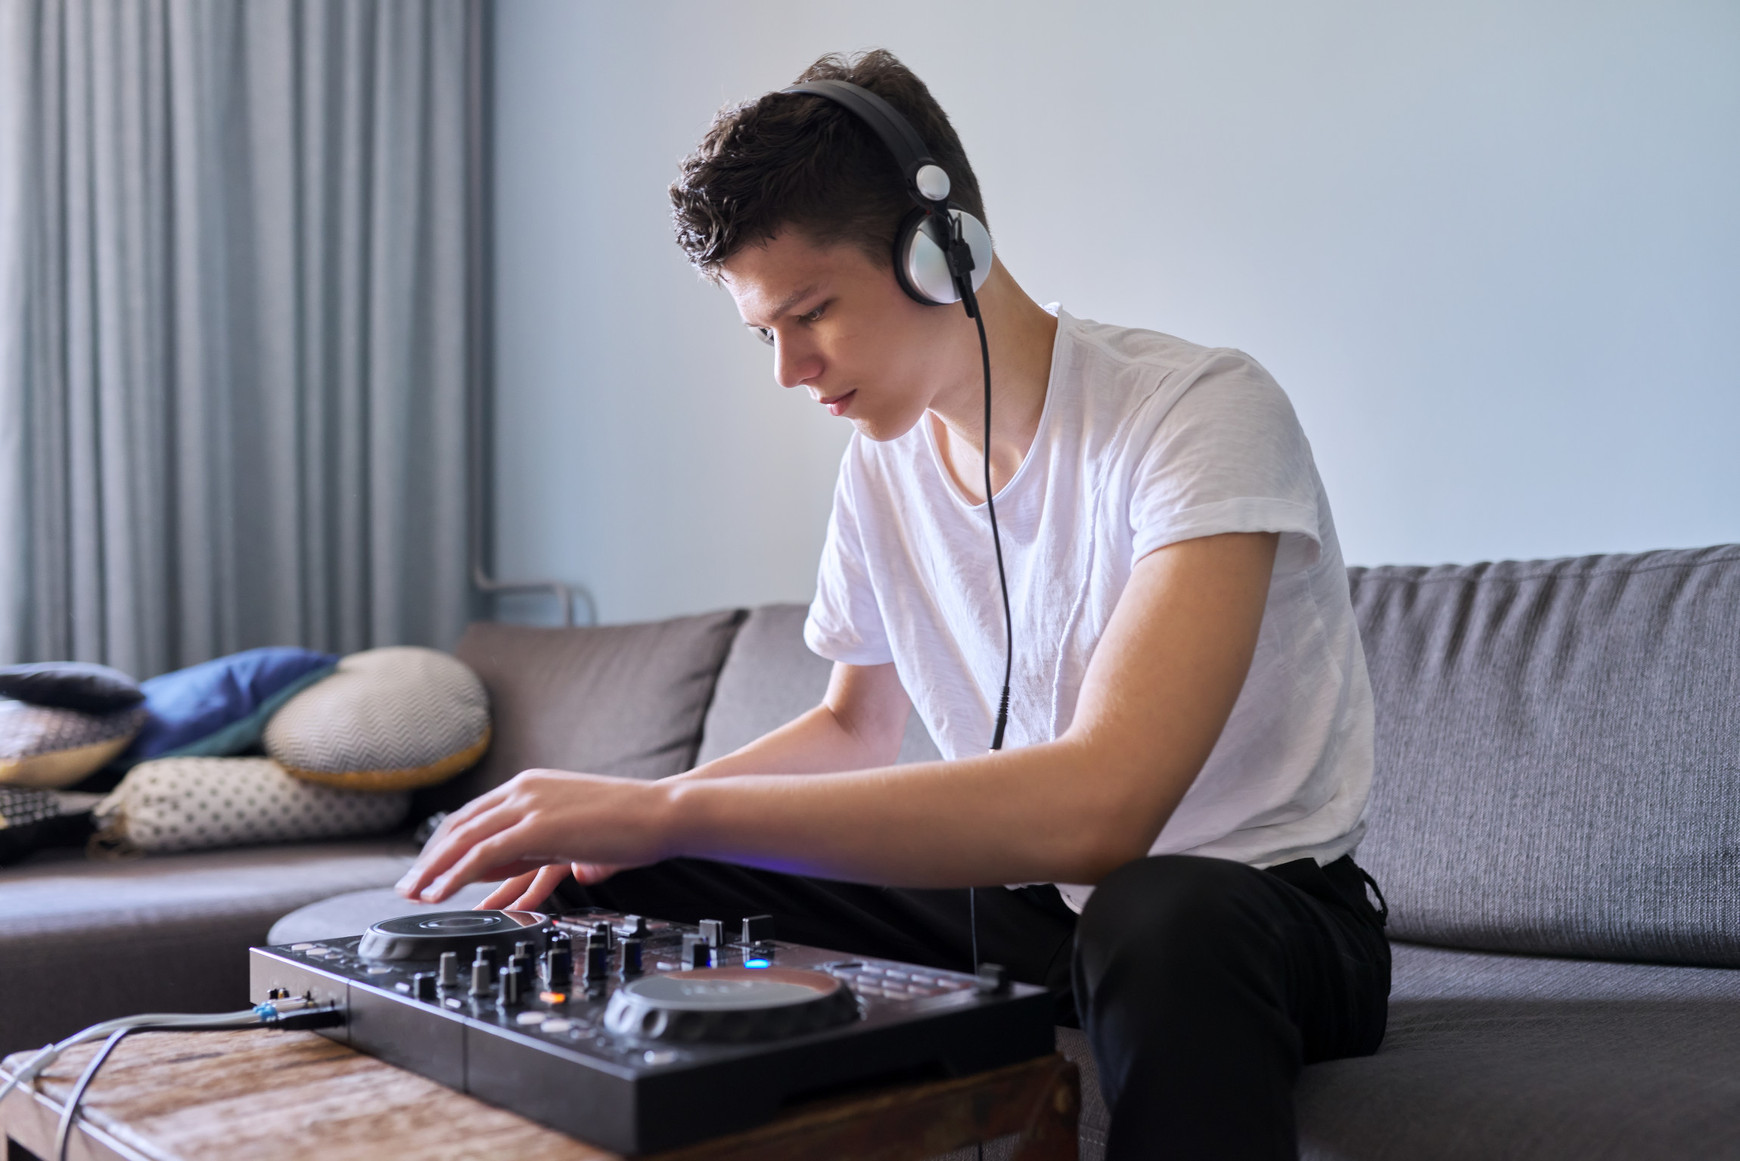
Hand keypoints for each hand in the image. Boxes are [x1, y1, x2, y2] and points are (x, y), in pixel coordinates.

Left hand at [395, 768, 670, 903]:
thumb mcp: (577, 830)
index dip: (446, 843)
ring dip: (433, 869)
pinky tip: (440, 894)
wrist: (664, 810)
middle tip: (408, 886)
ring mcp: (529, 805)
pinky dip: (455, 875)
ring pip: (463, 839)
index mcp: (532, 785)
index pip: (474, 814)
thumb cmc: (632, 824)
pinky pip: (482, 854)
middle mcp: (524, 790)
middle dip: (430, 858)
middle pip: (460, 824)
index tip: (428, 867)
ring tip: (413, 895)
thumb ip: (547, 844)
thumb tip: (535, 869)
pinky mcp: (538, 826)